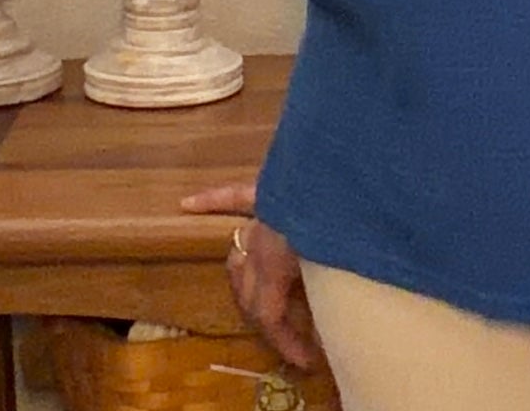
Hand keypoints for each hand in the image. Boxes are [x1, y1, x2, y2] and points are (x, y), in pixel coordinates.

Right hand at [179, 180, 320, 371]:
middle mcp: (257, 245)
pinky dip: (211, 201)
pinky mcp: (263, 188)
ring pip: (238, 256)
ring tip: (259, 302)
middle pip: (251, 294)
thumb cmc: (341, 217)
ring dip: (247, 283)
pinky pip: (233, 196)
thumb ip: (325, 286)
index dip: (286, 343)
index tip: (309, 361)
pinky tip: (188, 204)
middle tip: (296, 338)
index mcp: (273, 265)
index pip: (269, 316)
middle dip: (270, 321)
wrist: (335, 169)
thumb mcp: (333, 260)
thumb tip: (330, 313)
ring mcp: (258, 216)